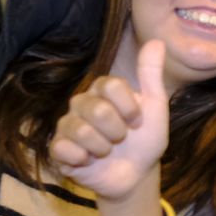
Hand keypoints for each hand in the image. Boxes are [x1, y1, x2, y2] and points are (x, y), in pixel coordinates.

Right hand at [50, 39, 169, 202]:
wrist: (135, 175)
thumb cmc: (145, 139)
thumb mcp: (155, 106)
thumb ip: (151, 74)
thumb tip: (156, 41)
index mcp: (103, 89)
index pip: (112, 86)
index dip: (130, 108)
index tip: (137, 121)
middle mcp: (82, 102)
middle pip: (98, 110)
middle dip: (118, 131)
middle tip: (121, 139)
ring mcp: (67, 124)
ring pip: (82, 130)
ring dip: (103, 147)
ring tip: (107, 151)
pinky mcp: (58, 148)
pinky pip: (63, 148)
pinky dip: (82, 159)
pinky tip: (89, 161)